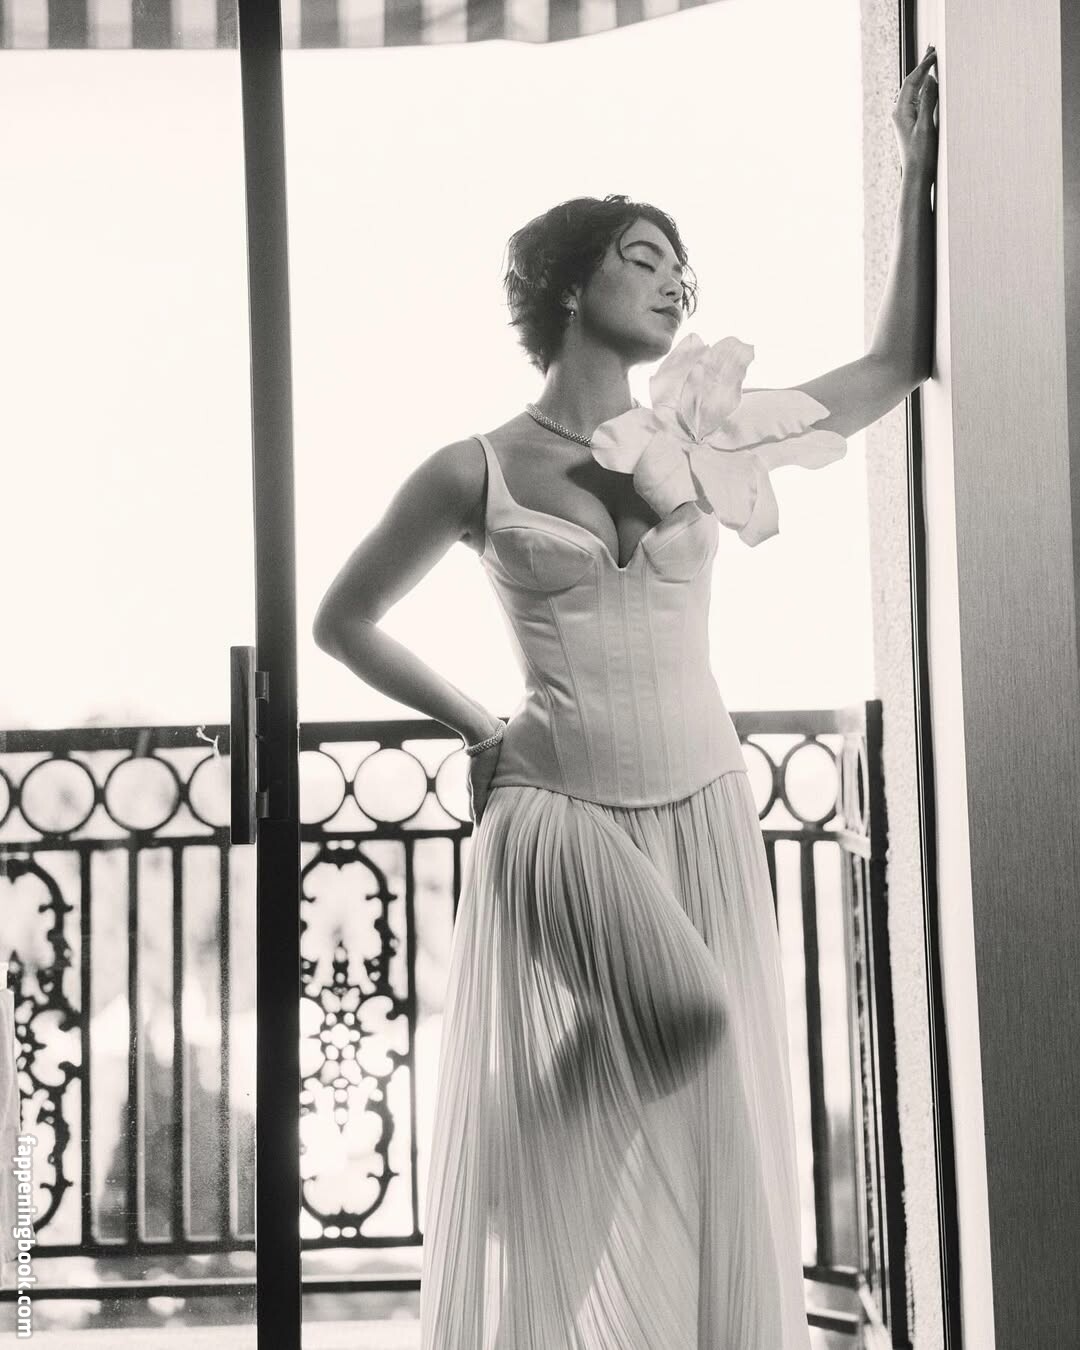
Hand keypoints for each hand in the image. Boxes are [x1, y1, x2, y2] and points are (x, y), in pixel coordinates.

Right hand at [467, 722, 504, 825]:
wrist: (484, 730)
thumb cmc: (482, 757)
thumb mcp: (478, 781)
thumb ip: (478, 801)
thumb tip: (478, 823)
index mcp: (473, 787)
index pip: (475, 811)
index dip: (481, 822)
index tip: (491, 834)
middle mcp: (478, 782)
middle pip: (484, 802)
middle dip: (491, 814)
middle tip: (505, 826)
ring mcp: (486, 773)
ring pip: (492, 792)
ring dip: (499, 801)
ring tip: (513, 811)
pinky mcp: (495, 764)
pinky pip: (499, 781)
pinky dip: (503, 789)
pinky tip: (514, 791)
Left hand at [892, 45, 937, 184]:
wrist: (916, 176)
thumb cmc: (921, 154)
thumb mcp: (926, 125)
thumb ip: (928, 101)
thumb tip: (931, 80)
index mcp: (901, 111)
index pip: (912, 81)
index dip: (924, 66)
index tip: (934, 53)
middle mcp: (900, 113)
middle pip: (912, 83)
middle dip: (923, 67)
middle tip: (933, 49)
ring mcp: (905, 118)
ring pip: (915, 91)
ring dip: (924, 76)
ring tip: (933, 62)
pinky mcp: (911, 124)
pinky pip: (918, 100)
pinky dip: (925, 89)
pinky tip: (931, 84)